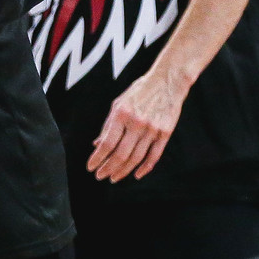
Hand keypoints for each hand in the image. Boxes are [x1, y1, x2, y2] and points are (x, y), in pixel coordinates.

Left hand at [88, 66, 188, 181]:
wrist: (167, 81)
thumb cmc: (139, 91)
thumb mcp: (118, 104)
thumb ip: (108, 125)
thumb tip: (97, 145)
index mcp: (121, 114)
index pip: (107, 143)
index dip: (97, 158)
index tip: (90, 167)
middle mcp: (136, 123)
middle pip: (120, 154)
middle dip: (108, 168)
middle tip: (100, 176)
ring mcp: (152, 129)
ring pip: (136, 158)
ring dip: (123, 171)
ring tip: (114, 177)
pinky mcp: (165, 133)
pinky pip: (154, 156)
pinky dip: (145, 168)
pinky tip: (136, 175)